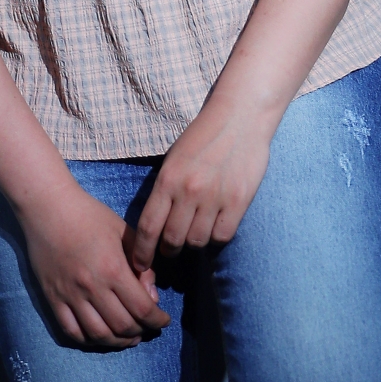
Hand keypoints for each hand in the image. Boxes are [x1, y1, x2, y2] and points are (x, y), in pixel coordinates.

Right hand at [19, 187, 171, 347]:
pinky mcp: (53, 298)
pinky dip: (89, 340)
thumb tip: (152, 296)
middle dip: (141, 331)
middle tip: (147, 328)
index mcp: (113, 268)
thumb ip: (142, 265)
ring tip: (128, 337)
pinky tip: (100, 336)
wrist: (48, 208)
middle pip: (123, 326)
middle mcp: (92, 287)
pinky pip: (71, 331)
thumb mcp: (124, 232)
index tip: (164, 320)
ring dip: (118, 342)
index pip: (142, 308)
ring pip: (98, 335)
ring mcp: (70, 295)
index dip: (157, 320)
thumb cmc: (90, 216)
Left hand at [131, 101, 273, 270]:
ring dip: (193, 243)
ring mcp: (215, 198)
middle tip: (170, 249)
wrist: (240, 117)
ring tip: (193, 235)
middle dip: (168, 250)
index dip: (142, 252)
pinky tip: (215, 227)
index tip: (141, 264)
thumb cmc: (203, 135)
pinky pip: (222, 236)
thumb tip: (156, 225)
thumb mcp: (174, 158)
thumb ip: (166, 189)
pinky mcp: (239, 201)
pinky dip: (216, 237)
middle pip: (173, 239)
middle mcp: (189, 191)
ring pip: (197, 241)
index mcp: (168, 179)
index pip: (149, 227)